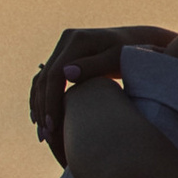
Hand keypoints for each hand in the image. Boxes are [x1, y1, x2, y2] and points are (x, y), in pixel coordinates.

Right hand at [29, 25, 168, 162]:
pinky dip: (41, 99)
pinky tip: (41, 120)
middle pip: (44, 78)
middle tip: (46, 136)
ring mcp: (64, 47)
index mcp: (77, 40)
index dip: (51, 101)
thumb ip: (94, 66)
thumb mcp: (118, 60)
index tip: (53, 126)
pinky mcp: (64, 56)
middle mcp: (66, 40)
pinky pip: (45, 79)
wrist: (138, 44)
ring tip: (43, 134)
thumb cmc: (133, 56)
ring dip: (38, 107)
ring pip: (41, 80)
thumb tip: (66, 74)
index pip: (54, 74)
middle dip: (43, 108)